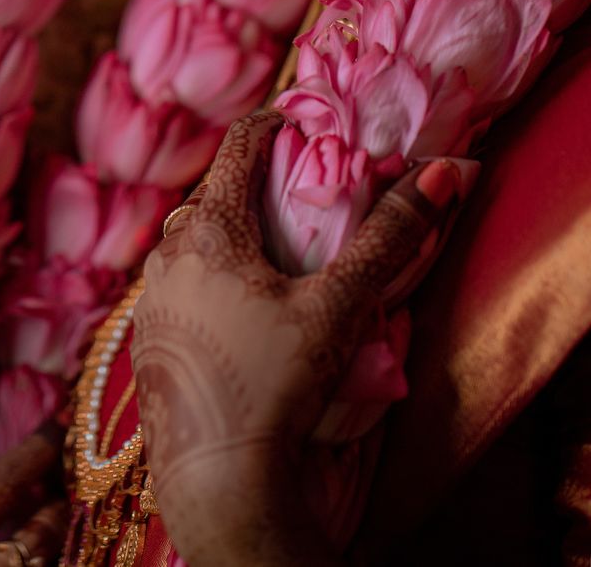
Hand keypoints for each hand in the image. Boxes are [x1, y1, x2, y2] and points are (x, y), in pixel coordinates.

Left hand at [131, 112, 461, 566]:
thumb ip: (390, 236)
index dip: (272, 124)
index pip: (237, 146)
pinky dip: (210, 276)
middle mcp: (169, 253)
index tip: (300, 120)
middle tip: (295, 189)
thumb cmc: (277, 382)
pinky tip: (239, 307)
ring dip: (229, 233)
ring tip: (271, 248)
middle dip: (252, 183)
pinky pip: (180, 284)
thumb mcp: (340, 305)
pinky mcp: (149, 339)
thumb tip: (447, 171)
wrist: (219, 476)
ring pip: (191, 241)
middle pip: (212, 194)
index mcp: (209, 228)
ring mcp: (152, 298)